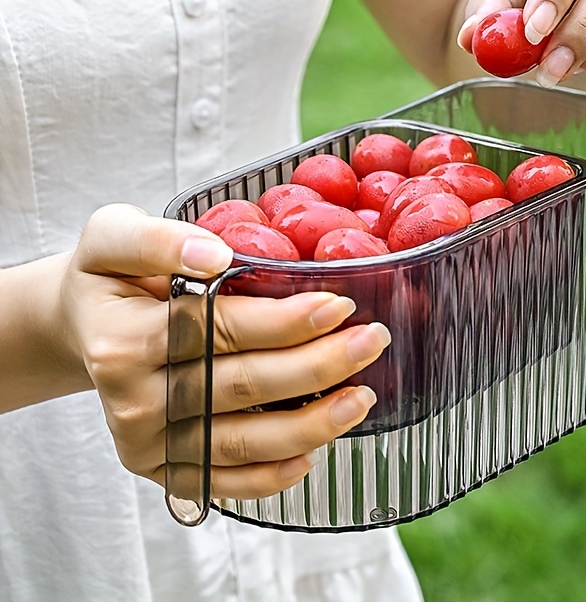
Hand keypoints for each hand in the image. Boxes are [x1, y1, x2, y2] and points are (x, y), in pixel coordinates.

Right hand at [57, 204, 388, 498]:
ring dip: (311, 425)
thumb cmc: (109, 277)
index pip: (220, 330)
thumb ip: (158, 239)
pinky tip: (314, 452)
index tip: (341, 305)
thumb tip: (214, 256)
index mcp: (123, 337)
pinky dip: (270, 474)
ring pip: (241, 443)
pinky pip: (221, 481)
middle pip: (242, 386)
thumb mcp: (113, 236)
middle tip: (372, 342)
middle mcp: (131, 399)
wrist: (81, 327)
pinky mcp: (158, 468)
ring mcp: (144, 442)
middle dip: (318, 366)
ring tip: (362, 398)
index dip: (286, 320)